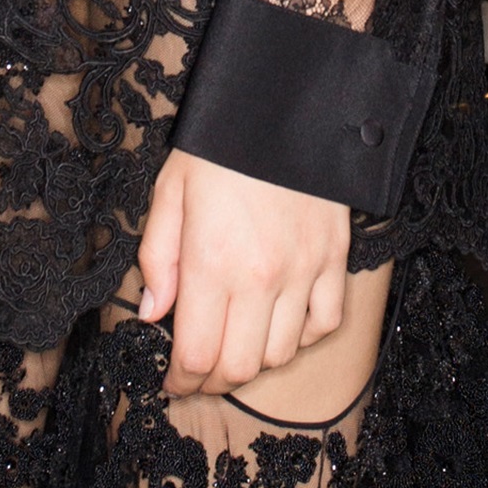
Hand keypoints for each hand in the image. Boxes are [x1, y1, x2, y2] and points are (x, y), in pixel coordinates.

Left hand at [135, 146, 349, 397]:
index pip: (196, 355)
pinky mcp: (334, 259)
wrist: (283, 105)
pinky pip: (324, 323)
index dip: (181, 382)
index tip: (171, 382)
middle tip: (198, 374)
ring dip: (254, 362)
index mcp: (212, 262)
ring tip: (235, 346)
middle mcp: (261, 277)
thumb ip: (158, 258)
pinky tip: (281, 326)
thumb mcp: (170, 192)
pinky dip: (302, 338)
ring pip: (281, 354)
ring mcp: (303, 270)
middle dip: (211, 381)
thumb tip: (152, 312)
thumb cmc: (220, 147)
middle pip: (239, 367)